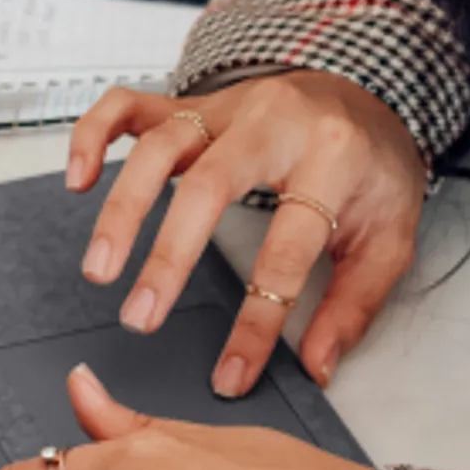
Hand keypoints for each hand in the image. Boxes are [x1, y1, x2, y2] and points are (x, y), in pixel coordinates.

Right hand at [66, 71, 426, 395]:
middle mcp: (273, 124)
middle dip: (168, 255)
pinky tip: (80, 178)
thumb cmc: (373, 168)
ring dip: (123, 207)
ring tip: (100, 266)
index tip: (230, 373)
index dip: (257, 321)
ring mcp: (227, 108)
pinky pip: (131, 104)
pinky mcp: (194, 104)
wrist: (369, 96)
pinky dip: (95, 135)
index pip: (286, 249)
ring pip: (161, 145)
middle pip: (210, 185)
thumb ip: (353, 306)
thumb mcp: (389, 239)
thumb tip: (316, 366)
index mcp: (332, 158)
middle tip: (139, 316)